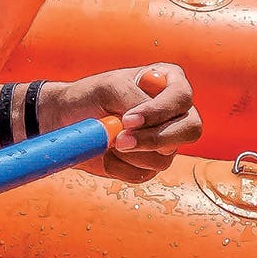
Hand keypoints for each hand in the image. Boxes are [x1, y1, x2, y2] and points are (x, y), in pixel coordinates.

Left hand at [44, 66, 199, 183]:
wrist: (66, 120)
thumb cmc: (89, 96)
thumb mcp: (109, 87)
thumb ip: (132, 100)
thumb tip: (147, 127)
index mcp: (169, 83)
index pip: (182, 98)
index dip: (159, 112)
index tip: (127, 119)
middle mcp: (174, 113)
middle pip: (190, 130)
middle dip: (154, 139)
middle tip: (120, 141)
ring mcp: (166, 141)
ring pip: (165, 157)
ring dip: (130, 153)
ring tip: (107, 140)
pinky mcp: (150, 163)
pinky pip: (145, 173)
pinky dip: (120, 167)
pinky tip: (106, 154)